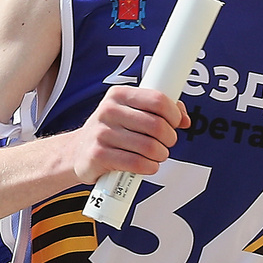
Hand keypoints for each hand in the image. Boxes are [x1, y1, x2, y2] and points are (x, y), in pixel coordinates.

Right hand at [56, 86, 182, 184]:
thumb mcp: (130, 114)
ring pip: (149, 147)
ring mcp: (102, 133)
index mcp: (118, 95)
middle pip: (157, 125)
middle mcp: (108, 111)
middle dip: (169, 138)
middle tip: (166, 143)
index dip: (173, 114)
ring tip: (156, 156)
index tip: (175, 123)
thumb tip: (184, 118)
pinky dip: (149, 167)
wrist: (78, 153)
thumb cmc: (110, 133)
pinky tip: (147, 166)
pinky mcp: (99, 155)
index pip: (157, 100)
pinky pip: (137, 163)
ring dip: (160, 155)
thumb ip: (157, 111)